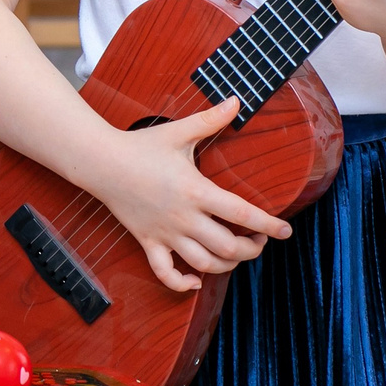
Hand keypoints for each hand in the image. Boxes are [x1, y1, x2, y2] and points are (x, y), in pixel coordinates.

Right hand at [84, 97, 292, 291]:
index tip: (285, 230)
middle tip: (259, 241)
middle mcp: (184, 217)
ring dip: (226, 266)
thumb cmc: (140, 146)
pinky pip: (165, 273)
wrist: (100, 162)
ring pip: (203, 264)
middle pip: (228, 247)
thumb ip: (210, 119)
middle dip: (251, 249)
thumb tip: (236, 101)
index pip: (241, 213)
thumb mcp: (178, 131)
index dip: (268, 225)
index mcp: (196, 191)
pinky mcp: (147, 241)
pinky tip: (196, 281)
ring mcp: (165, 233)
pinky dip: (182, 284)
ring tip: (235, 256)